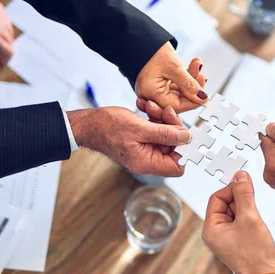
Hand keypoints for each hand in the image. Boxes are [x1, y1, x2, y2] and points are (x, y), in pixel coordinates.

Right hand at [67, 105, 189, 176]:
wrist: (87, 122)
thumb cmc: (107, 127)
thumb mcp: (140, 129)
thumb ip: (166, 134)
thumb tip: (187, 138)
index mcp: (148, 163)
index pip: (178, 166)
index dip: (185, 150)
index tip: (185, 133)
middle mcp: (148, 159)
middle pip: (174, 147)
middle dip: (172, 126)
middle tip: (166, 111)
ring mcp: (145, 149)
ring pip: (166, 134)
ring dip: (162, 118)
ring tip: (151, 107)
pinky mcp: (142, 138)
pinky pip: (156, 129)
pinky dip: (154, 117)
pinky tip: (145, 107)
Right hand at [136, 42, 208, 113]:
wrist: (136, 36)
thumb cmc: (150, 50)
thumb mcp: (174, 67)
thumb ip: (189, 84)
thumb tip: (202, 98)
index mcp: (151, 95)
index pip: (177, 106)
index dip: (193, 101)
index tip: (205, 95)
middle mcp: (151, 95)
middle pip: (179, 99)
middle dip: (192, 87)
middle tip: (201, 76)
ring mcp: (154, 89)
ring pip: (179, 91)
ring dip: (190, 78)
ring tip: (196, 64)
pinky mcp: (158, 83)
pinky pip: (175, 84)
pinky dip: (184, 76)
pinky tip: (192, 65)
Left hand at [202, 171, 274, 273]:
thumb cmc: (254, 254)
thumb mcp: (249, 218)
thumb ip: (244, 194)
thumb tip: (240, 176)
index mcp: (211, 228)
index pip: (216, 198)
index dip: (230, 188)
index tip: (243, 181)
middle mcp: (216, 232)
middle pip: (225, 203)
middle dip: (239, 198)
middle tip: (252, 196)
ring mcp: (227, 236)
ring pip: (234, 211)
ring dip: (245, 207)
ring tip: (255, 215)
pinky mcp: (237, 239)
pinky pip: (240, 220)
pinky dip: (248, 215)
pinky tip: (256, 221)